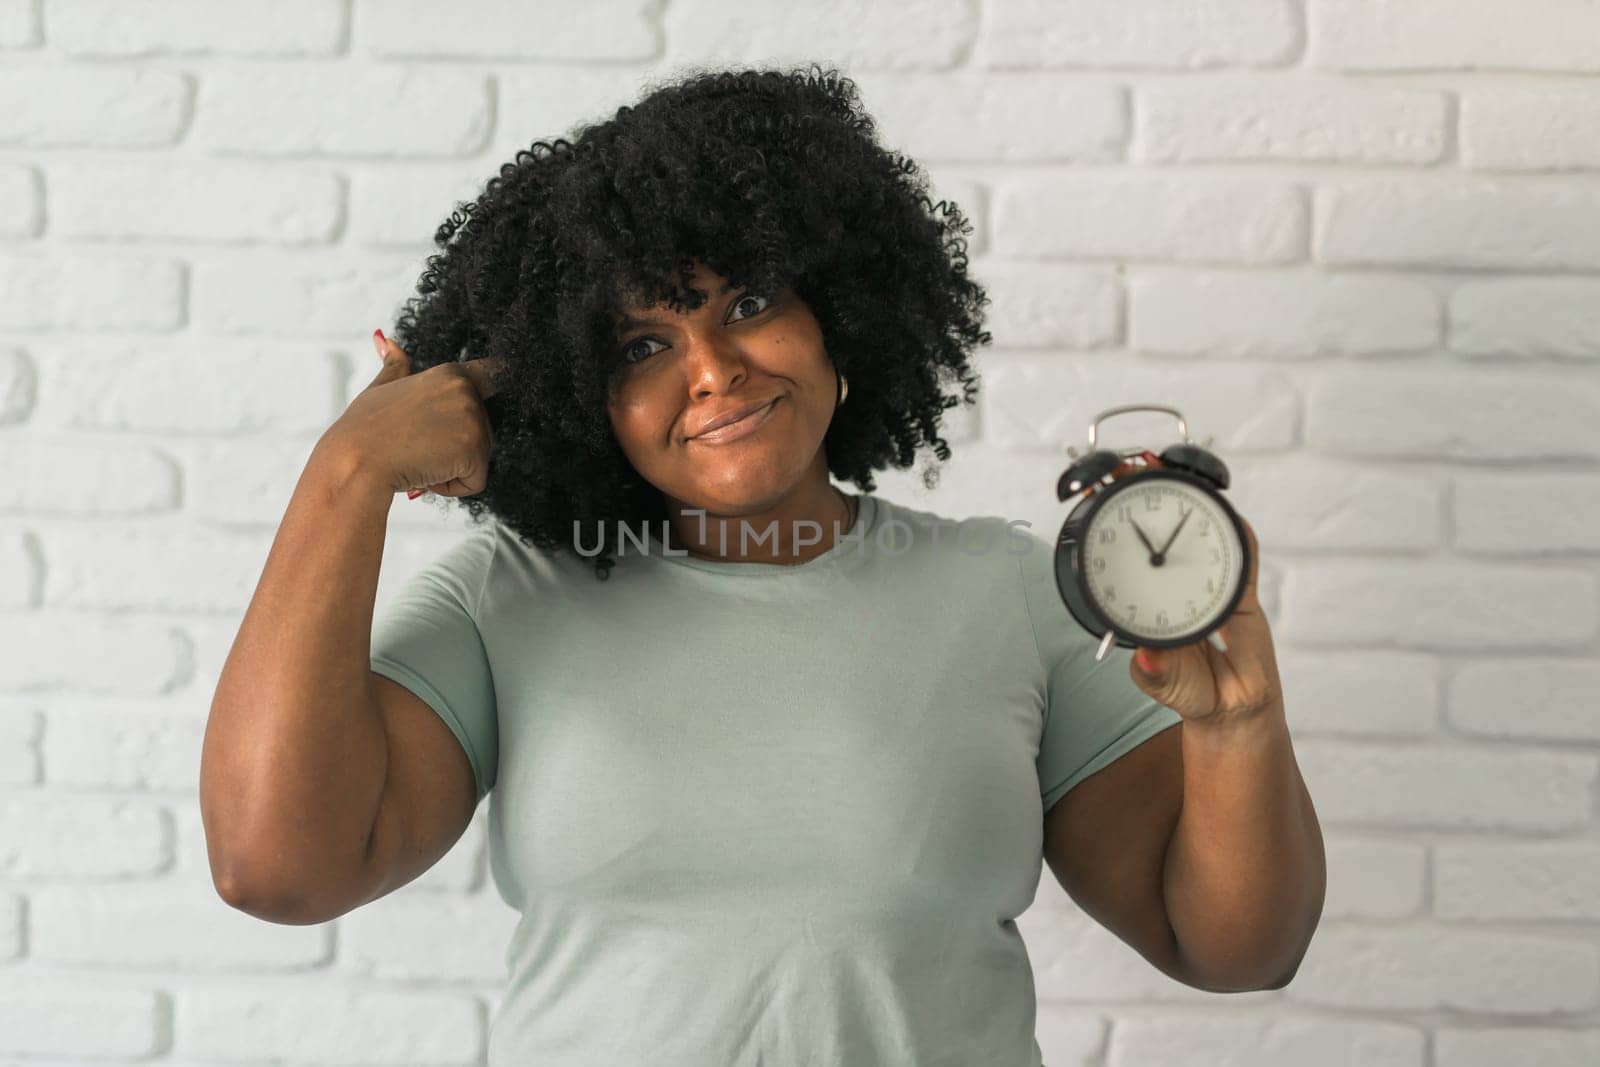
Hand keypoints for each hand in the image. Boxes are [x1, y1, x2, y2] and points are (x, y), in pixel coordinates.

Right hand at [319, 330, 507, 497]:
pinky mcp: (475, 452)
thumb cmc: (363, 430)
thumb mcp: (381, 388)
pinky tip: (424, 475)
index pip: (493, 376)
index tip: (480, 407)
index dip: (489, 396)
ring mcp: (474, 420)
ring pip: (479, 458)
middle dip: (453, 446)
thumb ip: (395, 365)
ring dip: (451, 468)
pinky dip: (451, 488)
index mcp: (450, 373)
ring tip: (417, 458)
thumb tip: (385, 340)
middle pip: (483, 431)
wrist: (355, 462)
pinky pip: (476, 481)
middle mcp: (467, 391)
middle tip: (416, 445)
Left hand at [1108, 458, 1282, 723]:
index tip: (1096, 484)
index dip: (1114, 515)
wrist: (1231, 711)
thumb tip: (1148, 660)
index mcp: (1148, 594)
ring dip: (1192, 500)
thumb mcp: (1161, 681)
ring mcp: (1211, 581)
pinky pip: (1243, 555)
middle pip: (1164, 525)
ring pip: (1204, 530)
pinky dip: (1238, 534)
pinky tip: (1229, 515)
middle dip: (1150, 490)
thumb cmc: (1188, 688)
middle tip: (1135, 462)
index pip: (1127, 546)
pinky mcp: (1243, 591)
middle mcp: (1176, 580)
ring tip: (1172, 472)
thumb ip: (1155, 672)